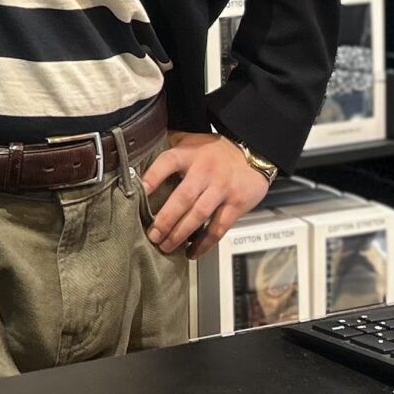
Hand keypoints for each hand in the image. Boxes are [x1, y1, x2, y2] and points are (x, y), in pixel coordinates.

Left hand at [140, 132, 272, 260]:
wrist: (254, 153)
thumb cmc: (214, 151)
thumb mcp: (190, 141)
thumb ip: (168, 145)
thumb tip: (139, 153)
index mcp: (190, 154)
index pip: (168, 162)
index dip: (153, 176)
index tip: (139, 191)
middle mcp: (205, 171)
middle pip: (183, 197)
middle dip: (166, 219)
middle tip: (153, 235)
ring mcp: (222, 188)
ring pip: (199, 215)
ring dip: (181, 233)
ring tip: (166, 246)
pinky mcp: (236, 204)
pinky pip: (218, 227)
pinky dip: (204, 243)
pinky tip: (192, 252)